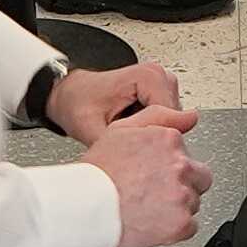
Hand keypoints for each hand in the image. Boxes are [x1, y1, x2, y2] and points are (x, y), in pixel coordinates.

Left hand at [45, 59, 185, 146]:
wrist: (71, 93)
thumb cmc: (79, 102)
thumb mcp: (91, 129)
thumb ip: (118, 147)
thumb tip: (133, 169)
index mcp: (148, 77)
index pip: (171, 121)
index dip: (151, 141)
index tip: (131, 147)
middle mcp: (160, 77)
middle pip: (174, 124)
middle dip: (151, 138)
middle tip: (124, 139)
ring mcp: (164, 85)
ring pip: (173, 126)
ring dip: (151, 135)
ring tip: (126, 132)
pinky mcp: (163, 95)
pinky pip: (167, 123)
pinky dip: (150, 131)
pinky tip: (133, 129)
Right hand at [88, 106, 206, 246]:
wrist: (82, 207)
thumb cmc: (95, 174)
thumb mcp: (120, 129)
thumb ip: (158, 117)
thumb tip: (189, 116)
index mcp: (168, 141)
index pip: (187, 154)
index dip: (169, 166)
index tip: (154, 174)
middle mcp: (179, 166)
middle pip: (198, 179)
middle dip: (181, 186)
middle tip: (153, 193)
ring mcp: (182, 195)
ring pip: (193, 204)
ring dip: (176, 208)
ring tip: (146, 208)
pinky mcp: (181, 223)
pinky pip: (189, 228)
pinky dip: (174, 229)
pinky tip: (152, 222)